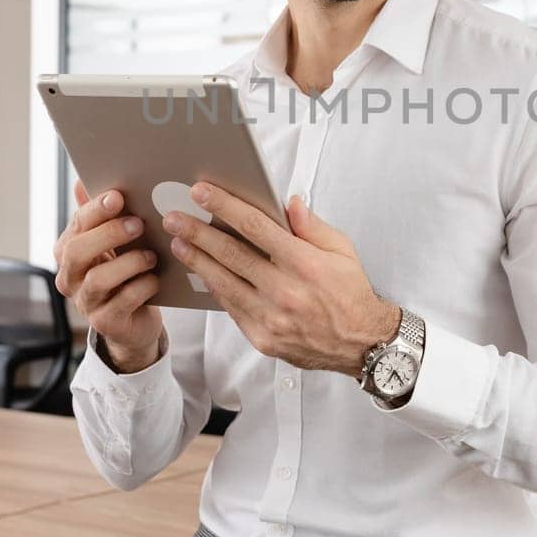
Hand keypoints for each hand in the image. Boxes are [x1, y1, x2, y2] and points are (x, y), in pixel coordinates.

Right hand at [53, 181, 163, 372]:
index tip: (118, 196)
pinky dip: (141, 287)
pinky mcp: (105, 322)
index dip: (96, 210)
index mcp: (68, 251)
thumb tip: (82, 180)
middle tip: (139, 224)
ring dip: (129, 262)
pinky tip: (155, 279)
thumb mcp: (113, 244)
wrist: (134, 320)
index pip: (77, 225)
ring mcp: (85, 302)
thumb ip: (99, 216)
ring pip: (98, 279)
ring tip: (151, 256)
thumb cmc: (124, 273)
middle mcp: (70, 277)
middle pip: (78, 251)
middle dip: (109, 234)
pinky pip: (121, 302)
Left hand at [163, 182, 400, 375]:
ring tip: (178, 242)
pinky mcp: (262, 338)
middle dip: (198, 232)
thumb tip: (289, 203)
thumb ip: (312, 226)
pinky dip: (214, 288)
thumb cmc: (350, 292)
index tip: (202, 192)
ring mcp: (271, 317)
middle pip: (231, 254)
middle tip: (175, 217)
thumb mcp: (341, 250)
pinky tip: (202, 272)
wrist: (361, 343)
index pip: (255, 226)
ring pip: (224, 282)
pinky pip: (231, 308)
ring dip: (197, 260)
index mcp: (304, 263)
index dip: (225, 206)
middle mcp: (285, 290)